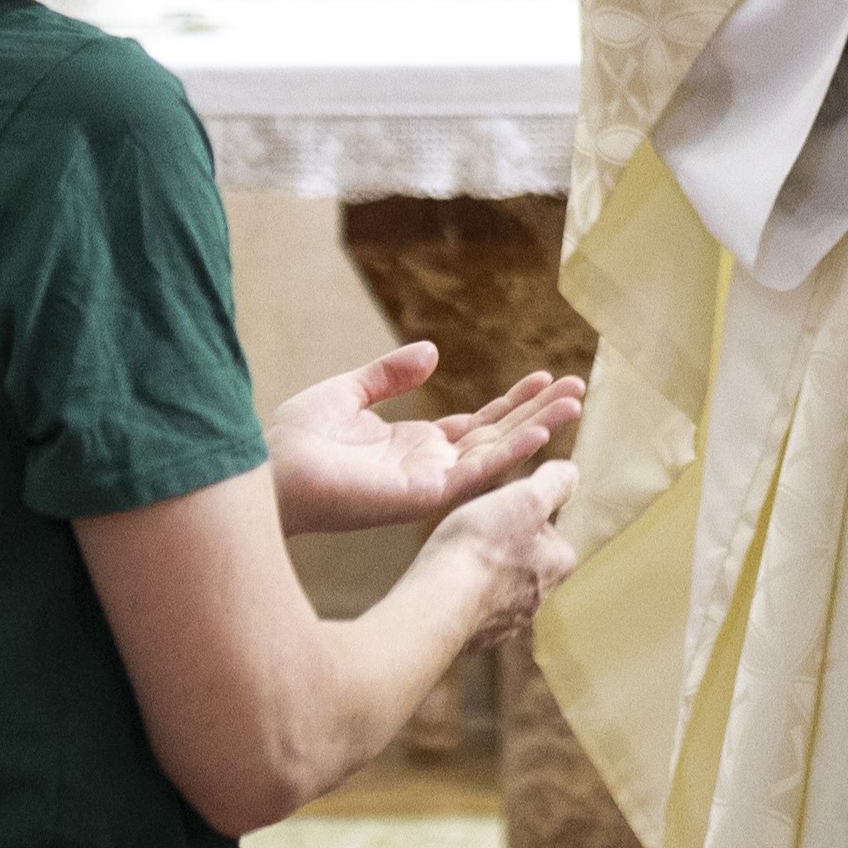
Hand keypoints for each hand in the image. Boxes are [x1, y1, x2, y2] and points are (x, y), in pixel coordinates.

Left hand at [266, 342, 587, 536]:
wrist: (270, 470)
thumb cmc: (295, 441)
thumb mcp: (348, 393)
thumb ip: (390, 375)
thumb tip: (433, 352)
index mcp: (416, 446)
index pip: (480, 425)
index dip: (513, 403)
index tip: (544, 377)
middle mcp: (431, 467)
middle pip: (500, 437)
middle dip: (539, 413)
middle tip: (578, 388)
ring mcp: (431, 483)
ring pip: (498, 454)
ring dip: (538, 428)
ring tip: (574, 403)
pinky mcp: (424, 495)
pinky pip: (476, 473)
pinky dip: (510, 453)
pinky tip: (538, 431)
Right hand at [414, 459, 580, 650]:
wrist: (438, 603)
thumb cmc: (481, 548)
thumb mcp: (525, 498)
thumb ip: (553, 484)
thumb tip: (570, 474)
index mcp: (556, 567)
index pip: (549, 532)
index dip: (521, 514)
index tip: (499, 510)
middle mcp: (537, 601)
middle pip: (521, 560)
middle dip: (499, 545)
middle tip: (472, 531)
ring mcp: (504, 624)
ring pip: (493, 587)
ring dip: (476, 571)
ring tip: (452, 556)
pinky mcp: (472, 637)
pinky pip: (467, 609)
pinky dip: (456, 596)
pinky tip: (440, 584)